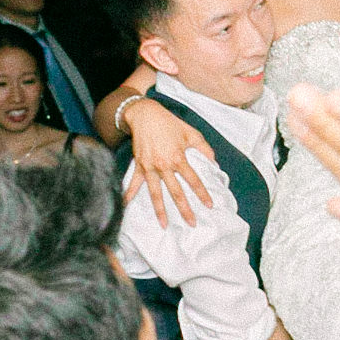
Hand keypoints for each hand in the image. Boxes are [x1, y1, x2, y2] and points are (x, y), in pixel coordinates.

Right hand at [122, 98, 214, 227]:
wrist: (145, 115)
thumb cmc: (169, 123)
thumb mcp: (191, 133)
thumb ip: (204, 148)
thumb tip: (214, 162)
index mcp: (178, 158)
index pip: (193, 181)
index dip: (202, 194)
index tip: (209, 205)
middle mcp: (164, 166)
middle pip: (176, 192)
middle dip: (184, 209)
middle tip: (191, 223)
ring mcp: (150, 167)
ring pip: (155, 193)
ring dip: (160, 210)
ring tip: (164, 225)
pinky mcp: (139, 165)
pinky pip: (134, 183)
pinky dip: (129, 194)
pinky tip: (125, 206)